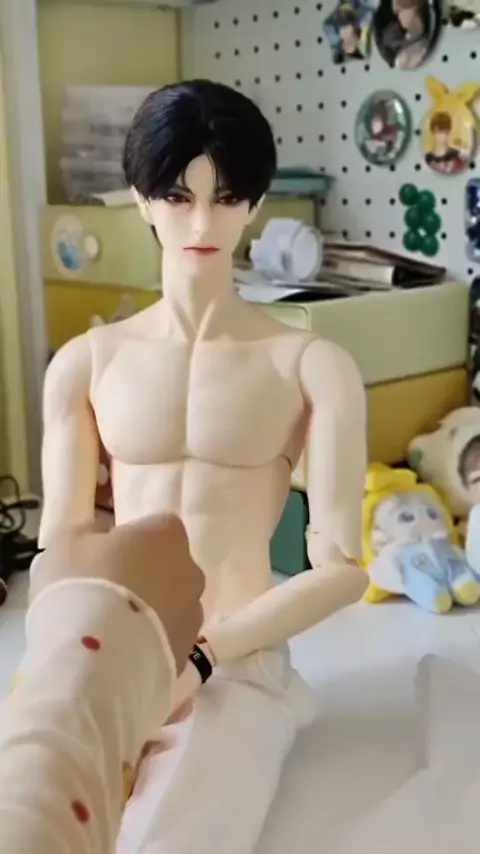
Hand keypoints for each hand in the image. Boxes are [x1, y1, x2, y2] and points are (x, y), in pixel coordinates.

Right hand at [30, 514, 204, 673]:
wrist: (96, 662)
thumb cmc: (82, 587)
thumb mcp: (68, 545)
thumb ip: (91, 534)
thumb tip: (101, 536)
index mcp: (167, 535)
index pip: (155, 527)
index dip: (129, 541)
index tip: (104, 558)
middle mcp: (190, 570)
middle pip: (168, 567)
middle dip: (144, 577)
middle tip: (106, 595)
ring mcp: (193, 614)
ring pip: (170, 605)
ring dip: (149, 612)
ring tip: (112, 632)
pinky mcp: (186, 653)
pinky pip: (165, 639)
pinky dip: (149, 643)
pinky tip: (120, 656)